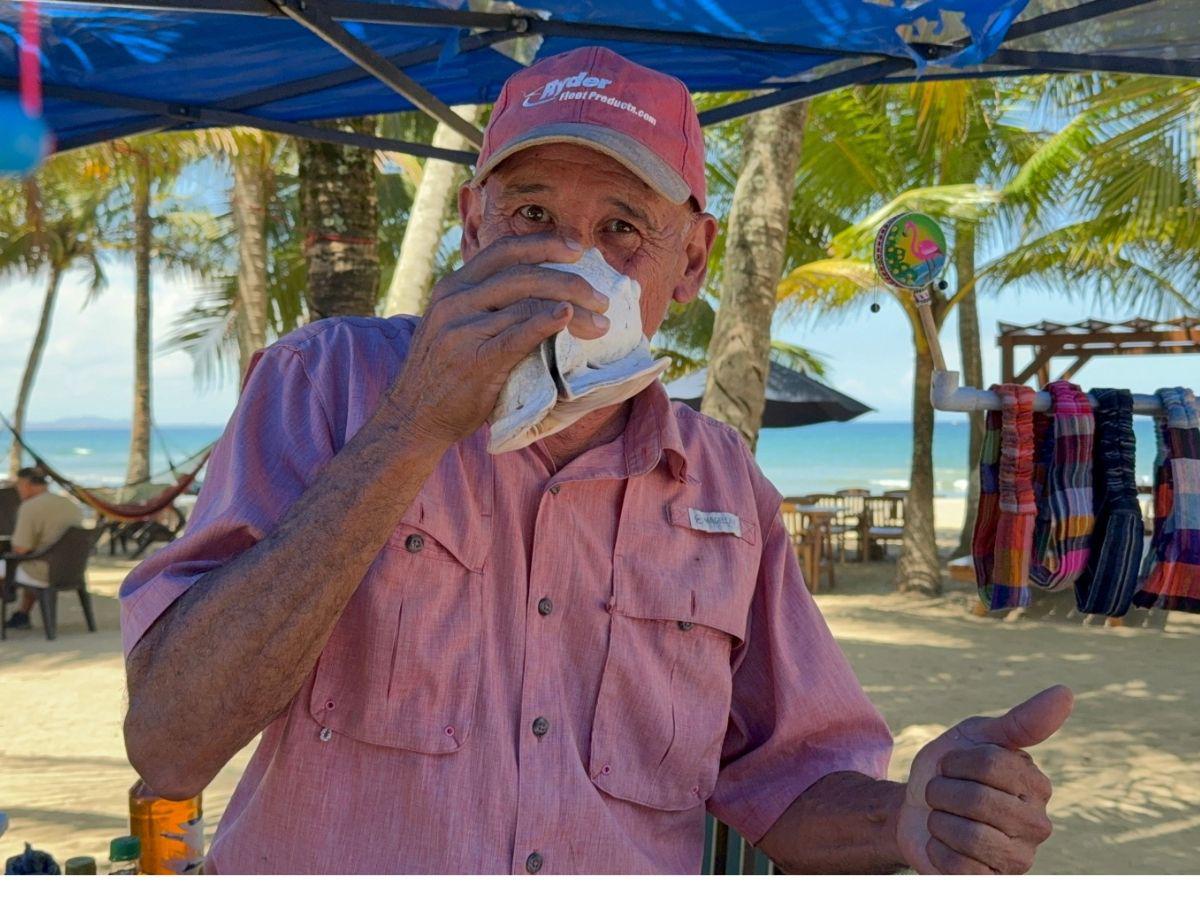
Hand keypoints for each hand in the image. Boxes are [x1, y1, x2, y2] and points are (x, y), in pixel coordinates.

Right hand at [388, 234, 610, 445]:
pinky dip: (547, 322)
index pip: (504, 251)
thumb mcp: (455, 326)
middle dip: (570, 280)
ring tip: (600, 323)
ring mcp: (463, 328)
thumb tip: (537, 295)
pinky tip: (569, 317)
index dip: (544, 244)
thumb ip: (485, 306)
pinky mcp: (475, 358)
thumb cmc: (444, 375)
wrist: (414, 416)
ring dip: (573, 307)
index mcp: (453, 287)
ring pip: (527, 302)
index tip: (578, 248)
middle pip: (523, 274)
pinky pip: (518, 333)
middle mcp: (455, 300)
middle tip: (601, 297)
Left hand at [896, 685, 1073, 874]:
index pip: (989, 763)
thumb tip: (1066, 692)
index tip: (951, 764)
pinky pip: (958, 867)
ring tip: (943, 817)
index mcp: (1036, 783)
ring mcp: (1020, 858)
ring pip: (969, 836)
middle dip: (943, 791)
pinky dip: (937, 850)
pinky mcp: (995, 883)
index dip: (955, 761)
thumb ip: (1021, 721)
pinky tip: (944, 844)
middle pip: (978, 800)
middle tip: (942, 793)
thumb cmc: (950, 768)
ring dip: (939, 821)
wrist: (914, 808)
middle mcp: (1037, 823)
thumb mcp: (976, 735)